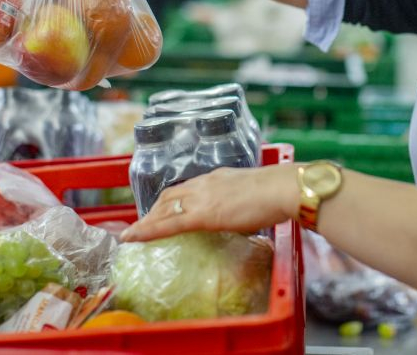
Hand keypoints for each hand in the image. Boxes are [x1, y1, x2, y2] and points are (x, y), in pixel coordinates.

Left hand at [120, 163, 300, 241]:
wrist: (282, 188)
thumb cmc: (277, 194)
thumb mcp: (251, 195)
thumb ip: (239, 203)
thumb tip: (239, 216)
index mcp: (216, 178)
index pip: (185, 188)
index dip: (170, 200)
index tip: (162, 210)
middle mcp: (203, 184)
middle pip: (169, 196)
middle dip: (153, 211)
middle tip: (142, 225)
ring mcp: (201, 197)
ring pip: (164, 209)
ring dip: (146, 221)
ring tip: (133, 235)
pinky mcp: (202, 214)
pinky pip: (168, 224)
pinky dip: (147, 231)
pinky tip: (133, 237)